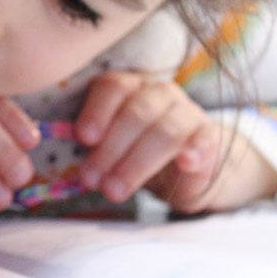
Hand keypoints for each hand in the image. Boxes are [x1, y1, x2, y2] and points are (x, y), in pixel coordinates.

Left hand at [74, 71, 225, 211]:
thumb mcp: (110, 145)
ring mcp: (187, 111)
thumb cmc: (135, 150)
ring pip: (165, 131)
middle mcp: (159, 92)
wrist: (184, 166)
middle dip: (110, 149)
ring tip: (115, 190)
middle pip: (136, 113)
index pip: (113, 87)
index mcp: (129, 86)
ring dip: (136, 163)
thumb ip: (92, 144)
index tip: (83, 138)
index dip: (97, 112)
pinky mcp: (209, 136)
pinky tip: (185, 163)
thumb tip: (67, 148)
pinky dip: (194, 151)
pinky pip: (203, 139)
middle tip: (91, 179)